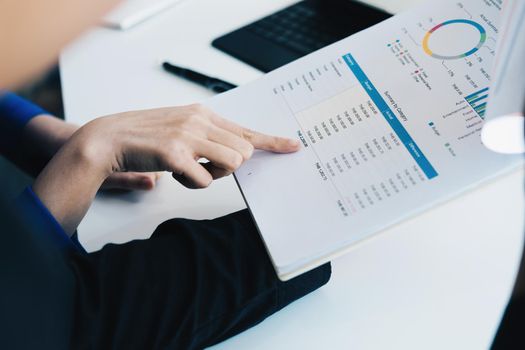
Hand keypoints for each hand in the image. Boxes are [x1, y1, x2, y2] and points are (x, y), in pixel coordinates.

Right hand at [33, 104, 299, 233]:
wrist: (109, 138)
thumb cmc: (146, 138)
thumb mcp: (182, 128)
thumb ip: (208, 137)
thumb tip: (236, 155)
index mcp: (203, 113)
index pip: (246, 130)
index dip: (272, 141)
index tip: (293, 146)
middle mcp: (199, 120)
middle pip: (243, 152)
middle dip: (228, 166)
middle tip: (203, 165)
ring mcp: (188, 135)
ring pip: (232, 163)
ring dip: (213, 174)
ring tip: (189, 169)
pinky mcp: (176, 153)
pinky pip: (205, 180)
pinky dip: (193, 183)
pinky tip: (174, 173)